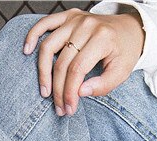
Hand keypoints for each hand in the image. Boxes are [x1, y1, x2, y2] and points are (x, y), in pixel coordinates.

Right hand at [23, 8, 144, 115]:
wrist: (130, 29)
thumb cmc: (125, 52)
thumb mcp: (122, 72)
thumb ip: (103, 85)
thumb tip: (79, 92)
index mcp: (102, 38)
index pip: (78, 69)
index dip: (70, 92)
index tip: (68, 109)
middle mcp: (86, 25)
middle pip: (62, 62)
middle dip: (58, 89)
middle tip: (59, 107)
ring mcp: (75, 19)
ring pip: (48, 46)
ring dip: (43, 72)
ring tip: (45, 91)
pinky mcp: (68, 16)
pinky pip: (44, 23)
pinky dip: (32, 35)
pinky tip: (26, 51)